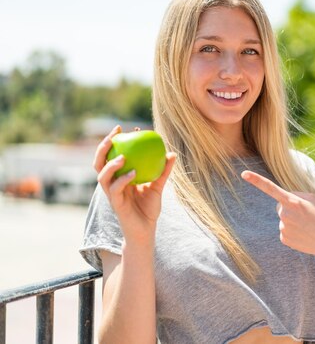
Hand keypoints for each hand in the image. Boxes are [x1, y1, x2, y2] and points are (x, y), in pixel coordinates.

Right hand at [93, 125, 175, 244]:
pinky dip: (123, 180)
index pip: (111, 156)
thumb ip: (163, 171)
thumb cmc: (149, 208)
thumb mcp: (158, 186)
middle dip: (103, 146)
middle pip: (99, 162)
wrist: (145, 231)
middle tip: (116, 134)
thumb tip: (172, 153)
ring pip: (102, 176)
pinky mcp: (116, 204)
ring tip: (122, 155)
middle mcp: (111, 184)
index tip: (125, 128)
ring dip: (111, 164)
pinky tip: (133, 173)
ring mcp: (111, 194)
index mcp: (118, 177)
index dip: (114, 141)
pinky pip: (116, 190)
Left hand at [241, 170, 314, 260]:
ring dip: (293, 220)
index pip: (270, 188)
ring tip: (307, 225)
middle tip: (306, 215)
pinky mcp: (284, 239)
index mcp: (293, 201)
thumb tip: (282, 201)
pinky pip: (284, 231)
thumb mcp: (312, 198)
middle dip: (290, 208)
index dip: (256, 180)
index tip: (243, 174)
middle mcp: (285, 214)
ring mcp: (283, 228)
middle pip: (280, 206)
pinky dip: (293, 231)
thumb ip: (295, 195)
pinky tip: (304, 234)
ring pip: (283, 219)